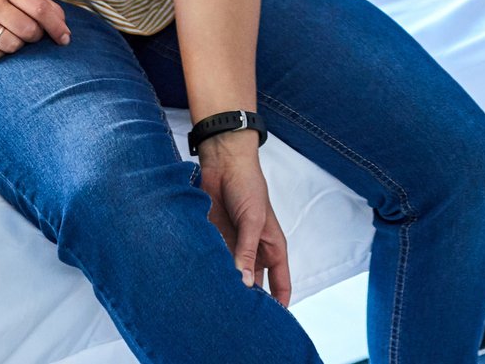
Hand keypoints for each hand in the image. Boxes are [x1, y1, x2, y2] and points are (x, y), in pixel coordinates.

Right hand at [0, 0, 70, 62]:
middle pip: (29, 30)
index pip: (40, 9)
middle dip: (34, 37)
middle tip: (27, 33)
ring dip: (16, 46)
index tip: (65, 39)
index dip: (57, 27)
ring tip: (6, 36)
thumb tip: (64, 30)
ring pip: (12, 46)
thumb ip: (40, 5)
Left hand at [198, 133, 291, 304]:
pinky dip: (211, 273)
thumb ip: (247, 252)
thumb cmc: (248, 185)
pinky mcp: (215, 241)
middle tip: (239, 317)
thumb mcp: (253, 220)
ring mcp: (234, 248)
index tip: (273, 322)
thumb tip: (244, 282)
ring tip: (219, 302)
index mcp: (272, 247)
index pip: (281, 283)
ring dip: (227, 285)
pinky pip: (214, 264)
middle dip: (249, 300)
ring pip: (233, 277)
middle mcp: (254, 251)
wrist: (223, 163)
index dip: (279, 303)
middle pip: (255, 285)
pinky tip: (203, 282)